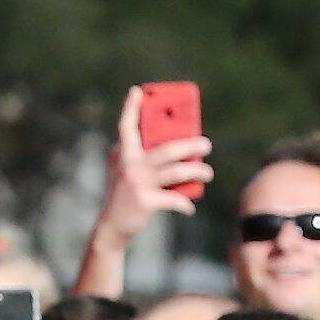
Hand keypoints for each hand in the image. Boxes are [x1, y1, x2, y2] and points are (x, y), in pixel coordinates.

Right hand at [94, 84, 212, 249]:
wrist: (111, 228)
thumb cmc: (125, 197)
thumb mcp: (126, 172)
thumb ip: (142, 157)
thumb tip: (179, 146)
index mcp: (124, 155)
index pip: (126, 127)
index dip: (131, 108)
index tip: (137, 90)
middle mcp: (130, 166)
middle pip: (169, 148)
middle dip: (193, 146)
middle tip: (207, 145)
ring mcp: (137, 183)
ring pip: (177, 172)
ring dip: (198, 172)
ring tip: (208, 174)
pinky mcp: (145, 201)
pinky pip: (174, 199)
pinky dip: (185, 204)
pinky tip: (189, 208)